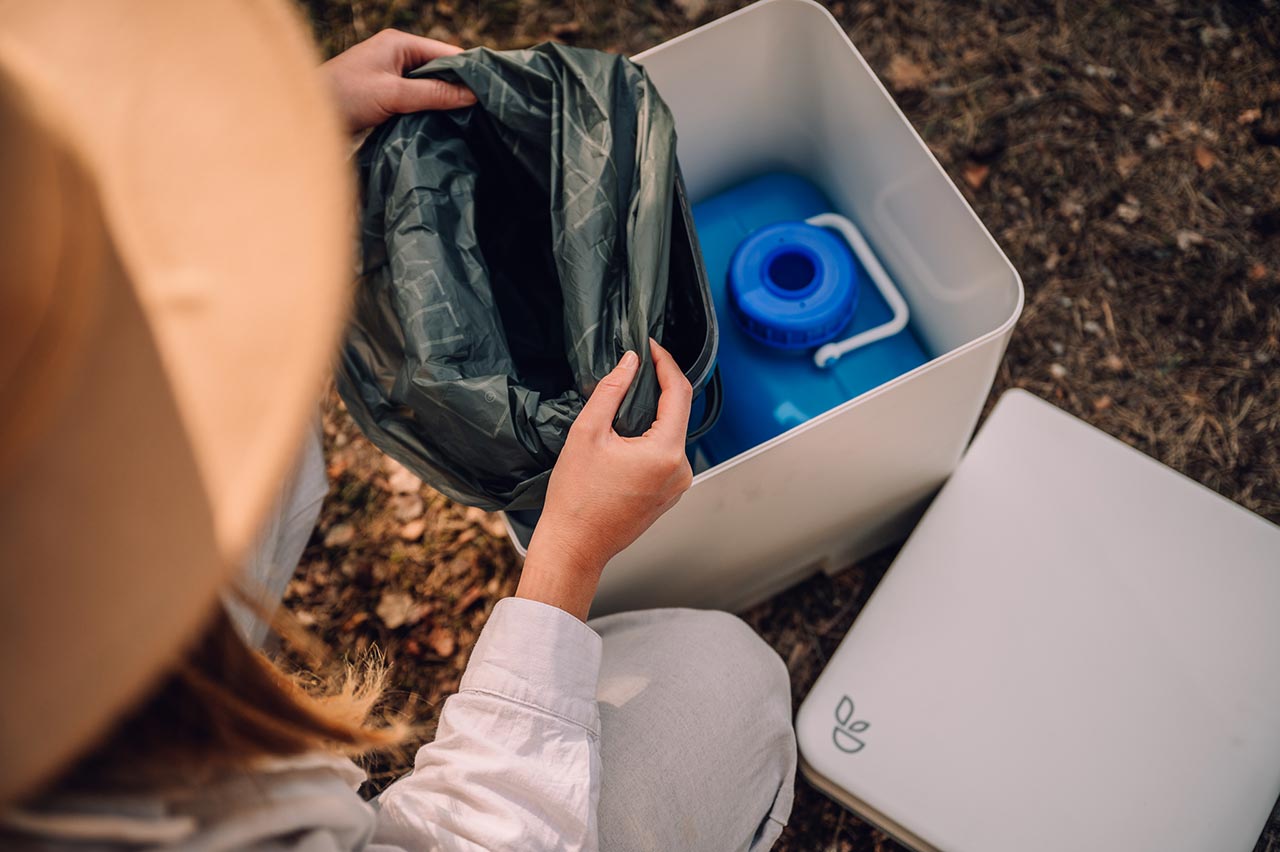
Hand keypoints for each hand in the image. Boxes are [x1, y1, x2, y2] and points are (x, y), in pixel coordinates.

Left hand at [319, 29, 476, 132]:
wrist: (306, 117)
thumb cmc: (345, 97)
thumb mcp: (394, 95)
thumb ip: (433, 94)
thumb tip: (472, 95)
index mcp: (399, 43)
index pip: (446, 52)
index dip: (468, 71)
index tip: (489, 93)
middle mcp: (396, 53)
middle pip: (440, 68)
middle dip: (457, 87)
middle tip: (482, 111)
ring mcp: (390, 73)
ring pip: (429, 85)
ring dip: (443, 101)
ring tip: (466, 120)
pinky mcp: (385, 93)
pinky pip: (417, 97)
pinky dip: (429, 108)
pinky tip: (441, 123)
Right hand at [517, 339, 694, 619]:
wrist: (574, 546)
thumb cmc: (576, 497)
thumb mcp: (588, 432)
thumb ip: (612, 390)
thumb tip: (630, 361)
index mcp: (666, 452)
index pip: (679, 392)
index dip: (666, 363)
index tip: (650, 346)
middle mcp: (681, 469)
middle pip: (677, 413)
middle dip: (658, 388)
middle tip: (635, 366)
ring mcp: (678, 485)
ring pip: (671, 434)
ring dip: (653, 414)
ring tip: (626, 399)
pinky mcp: (669, 494)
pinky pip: (666, 455)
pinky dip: (652, 437)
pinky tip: (627, 434)